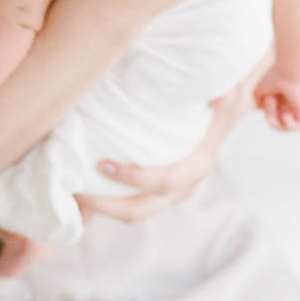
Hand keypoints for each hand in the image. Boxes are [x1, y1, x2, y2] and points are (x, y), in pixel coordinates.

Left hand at [74, 52, 271, 223]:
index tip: (103, 165)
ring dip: (103, 206)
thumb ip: (225, 92)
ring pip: (133, 210)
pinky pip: (131, 200)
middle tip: (75, 189)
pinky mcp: (156, 186)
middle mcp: (182, 186)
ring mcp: (169, 192)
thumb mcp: (227, 90)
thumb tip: (218, 100)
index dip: (133, 179)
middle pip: (140, 209)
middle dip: (105, 205)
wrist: (222, 104)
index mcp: (195, 166)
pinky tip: (83, 185)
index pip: (162, 183)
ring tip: (72, 192)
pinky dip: (108, 197)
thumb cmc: (217, 96)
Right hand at [253, 68, 299, 131]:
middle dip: (270, 116)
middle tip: (270, 99)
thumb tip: (259, 109)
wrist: (288, 69)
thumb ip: (257, 100)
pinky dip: (290, 126)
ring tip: (274, 102)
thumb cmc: (274, 76)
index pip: (275, 115)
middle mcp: (293, 104)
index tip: (266, 98)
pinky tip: (285, 115)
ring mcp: (299, 108)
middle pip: (279, 122)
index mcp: (284, 99)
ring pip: (286, 126)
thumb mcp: (260, 89)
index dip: (268, 112)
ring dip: (276, 119)